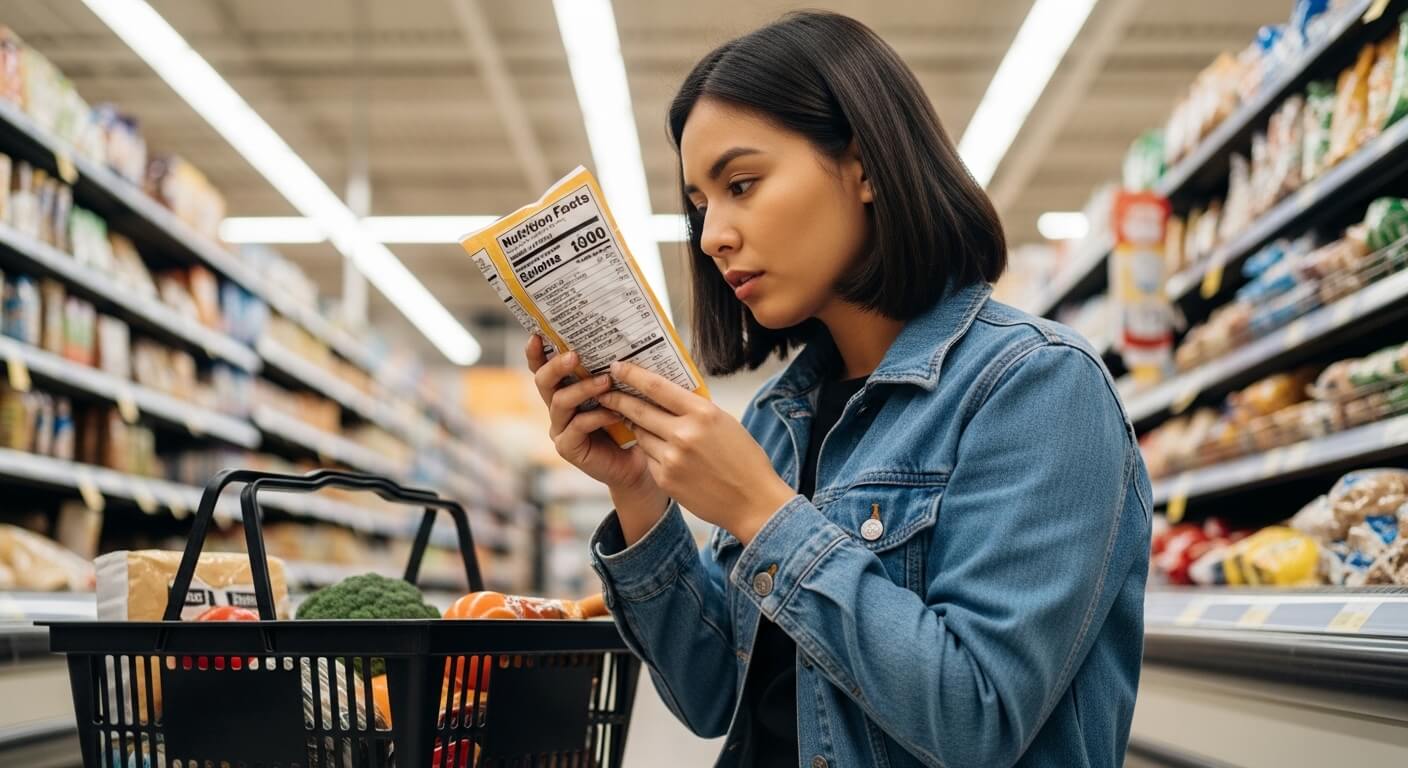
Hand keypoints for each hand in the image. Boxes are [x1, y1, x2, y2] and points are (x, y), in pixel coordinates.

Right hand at [525, 336, 663, 506]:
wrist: (638, 462)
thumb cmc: (631, 422)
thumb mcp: (621, 392)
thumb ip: (612, 372)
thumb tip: (622, 339)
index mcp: (565, 391)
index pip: (543, 368)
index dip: (536, 353)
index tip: (536, 335)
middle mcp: (557, 408)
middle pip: (543, 382)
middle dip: (556, 366)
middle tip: (574, 355)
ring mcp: (560, 429)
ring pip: (560, 402)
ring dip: (583, 389)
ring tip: (606, 381)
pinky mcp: (568, 447)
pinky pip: (577, 426)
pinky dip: (597, 417)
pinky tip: (616, 413)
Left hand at [597, 362, 795, 544]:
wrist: (753, 501)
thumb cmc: (743, 459)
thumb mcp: (724, 422)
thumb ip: (695, 409)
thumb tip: (666, 394)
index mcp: (703, 413)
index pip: (657, 387)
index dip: (632, 375)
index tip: (617, 367)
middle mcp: (684, 434)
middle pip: (639, 410)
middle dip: (617, 399)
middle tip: (605, 392)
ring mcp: (672, 458)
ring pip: (640, 434)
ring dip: (637, 427)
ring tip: (640, 423)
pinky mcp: (665, 479)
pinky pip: (648, 457)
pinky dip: (651, 451)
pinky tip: (664, 452)